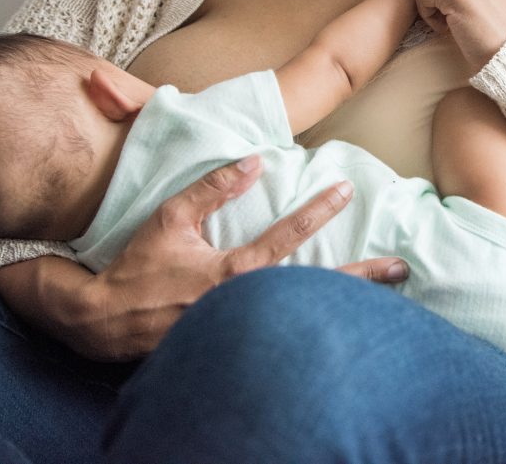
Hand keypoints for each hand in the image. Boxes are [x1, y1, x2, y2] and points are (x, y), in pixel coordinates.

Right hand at [78, 156, 407, 359]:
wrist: (105, 324)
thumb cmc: (137, 268)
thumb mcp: (170, 218)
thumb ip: (212, 188)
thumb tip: (253, 161)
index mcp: (232, 273)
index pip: (286, 237)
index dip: (317, 210)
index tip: (345, 189)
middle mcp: (246, 304)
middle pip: (315, 290)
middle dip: (361, 279)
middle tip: (400, 267)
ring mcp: (244, 328)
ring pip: (306, 315)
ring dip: (348, 306)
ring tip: (389, 298)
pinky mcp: (239, 344)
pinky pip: (288, 331)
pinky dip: (318, 324)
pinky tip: (343, 320)